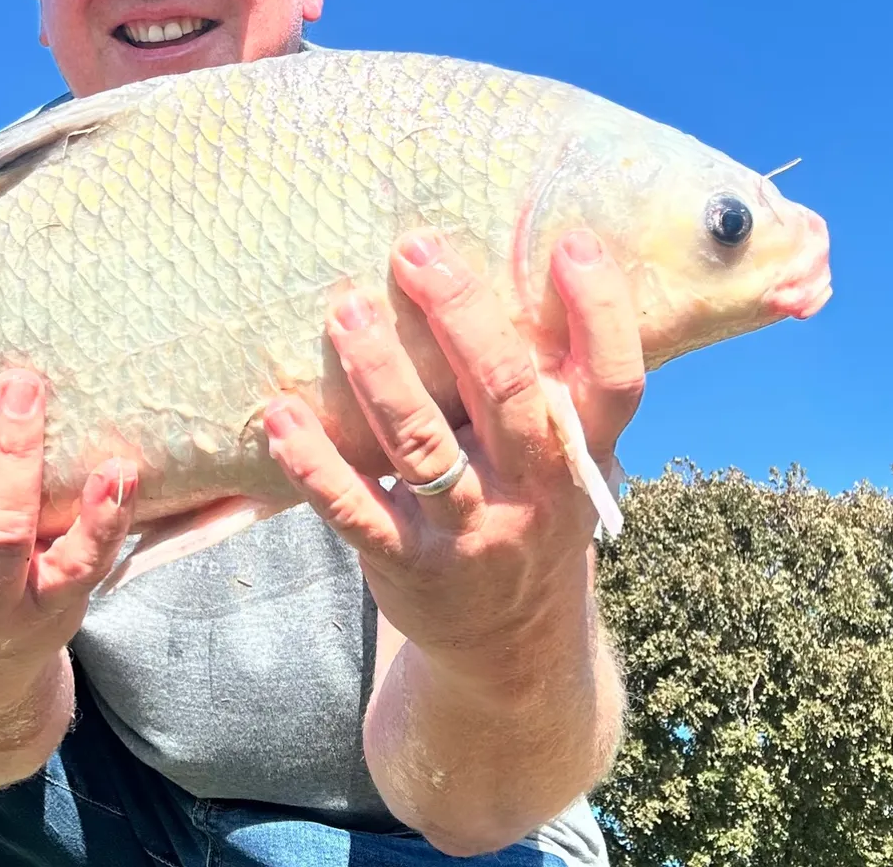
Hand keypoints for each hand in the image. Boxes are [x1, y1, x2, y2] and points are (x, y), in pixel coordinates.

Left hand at [264, 228, 644, 670]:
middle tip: (414, 250)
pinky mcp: (404, 563)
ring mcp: (468, 532)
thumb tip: (510, 268)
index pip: (614, 381)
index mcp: (583, 455)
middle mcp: (533, 492)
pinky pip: (352, 507)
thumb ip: (549, 391)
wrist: (511, 651)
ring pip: (423, 444)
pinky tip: (278, 414)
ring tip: (344, 311)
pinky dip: (312, 461)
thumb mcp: (565, 465)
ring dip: (380, 373)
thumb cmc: (530, 518)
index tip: (568, 242)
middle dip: (459, 315)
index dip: (600, 313)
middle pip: (506, 391)